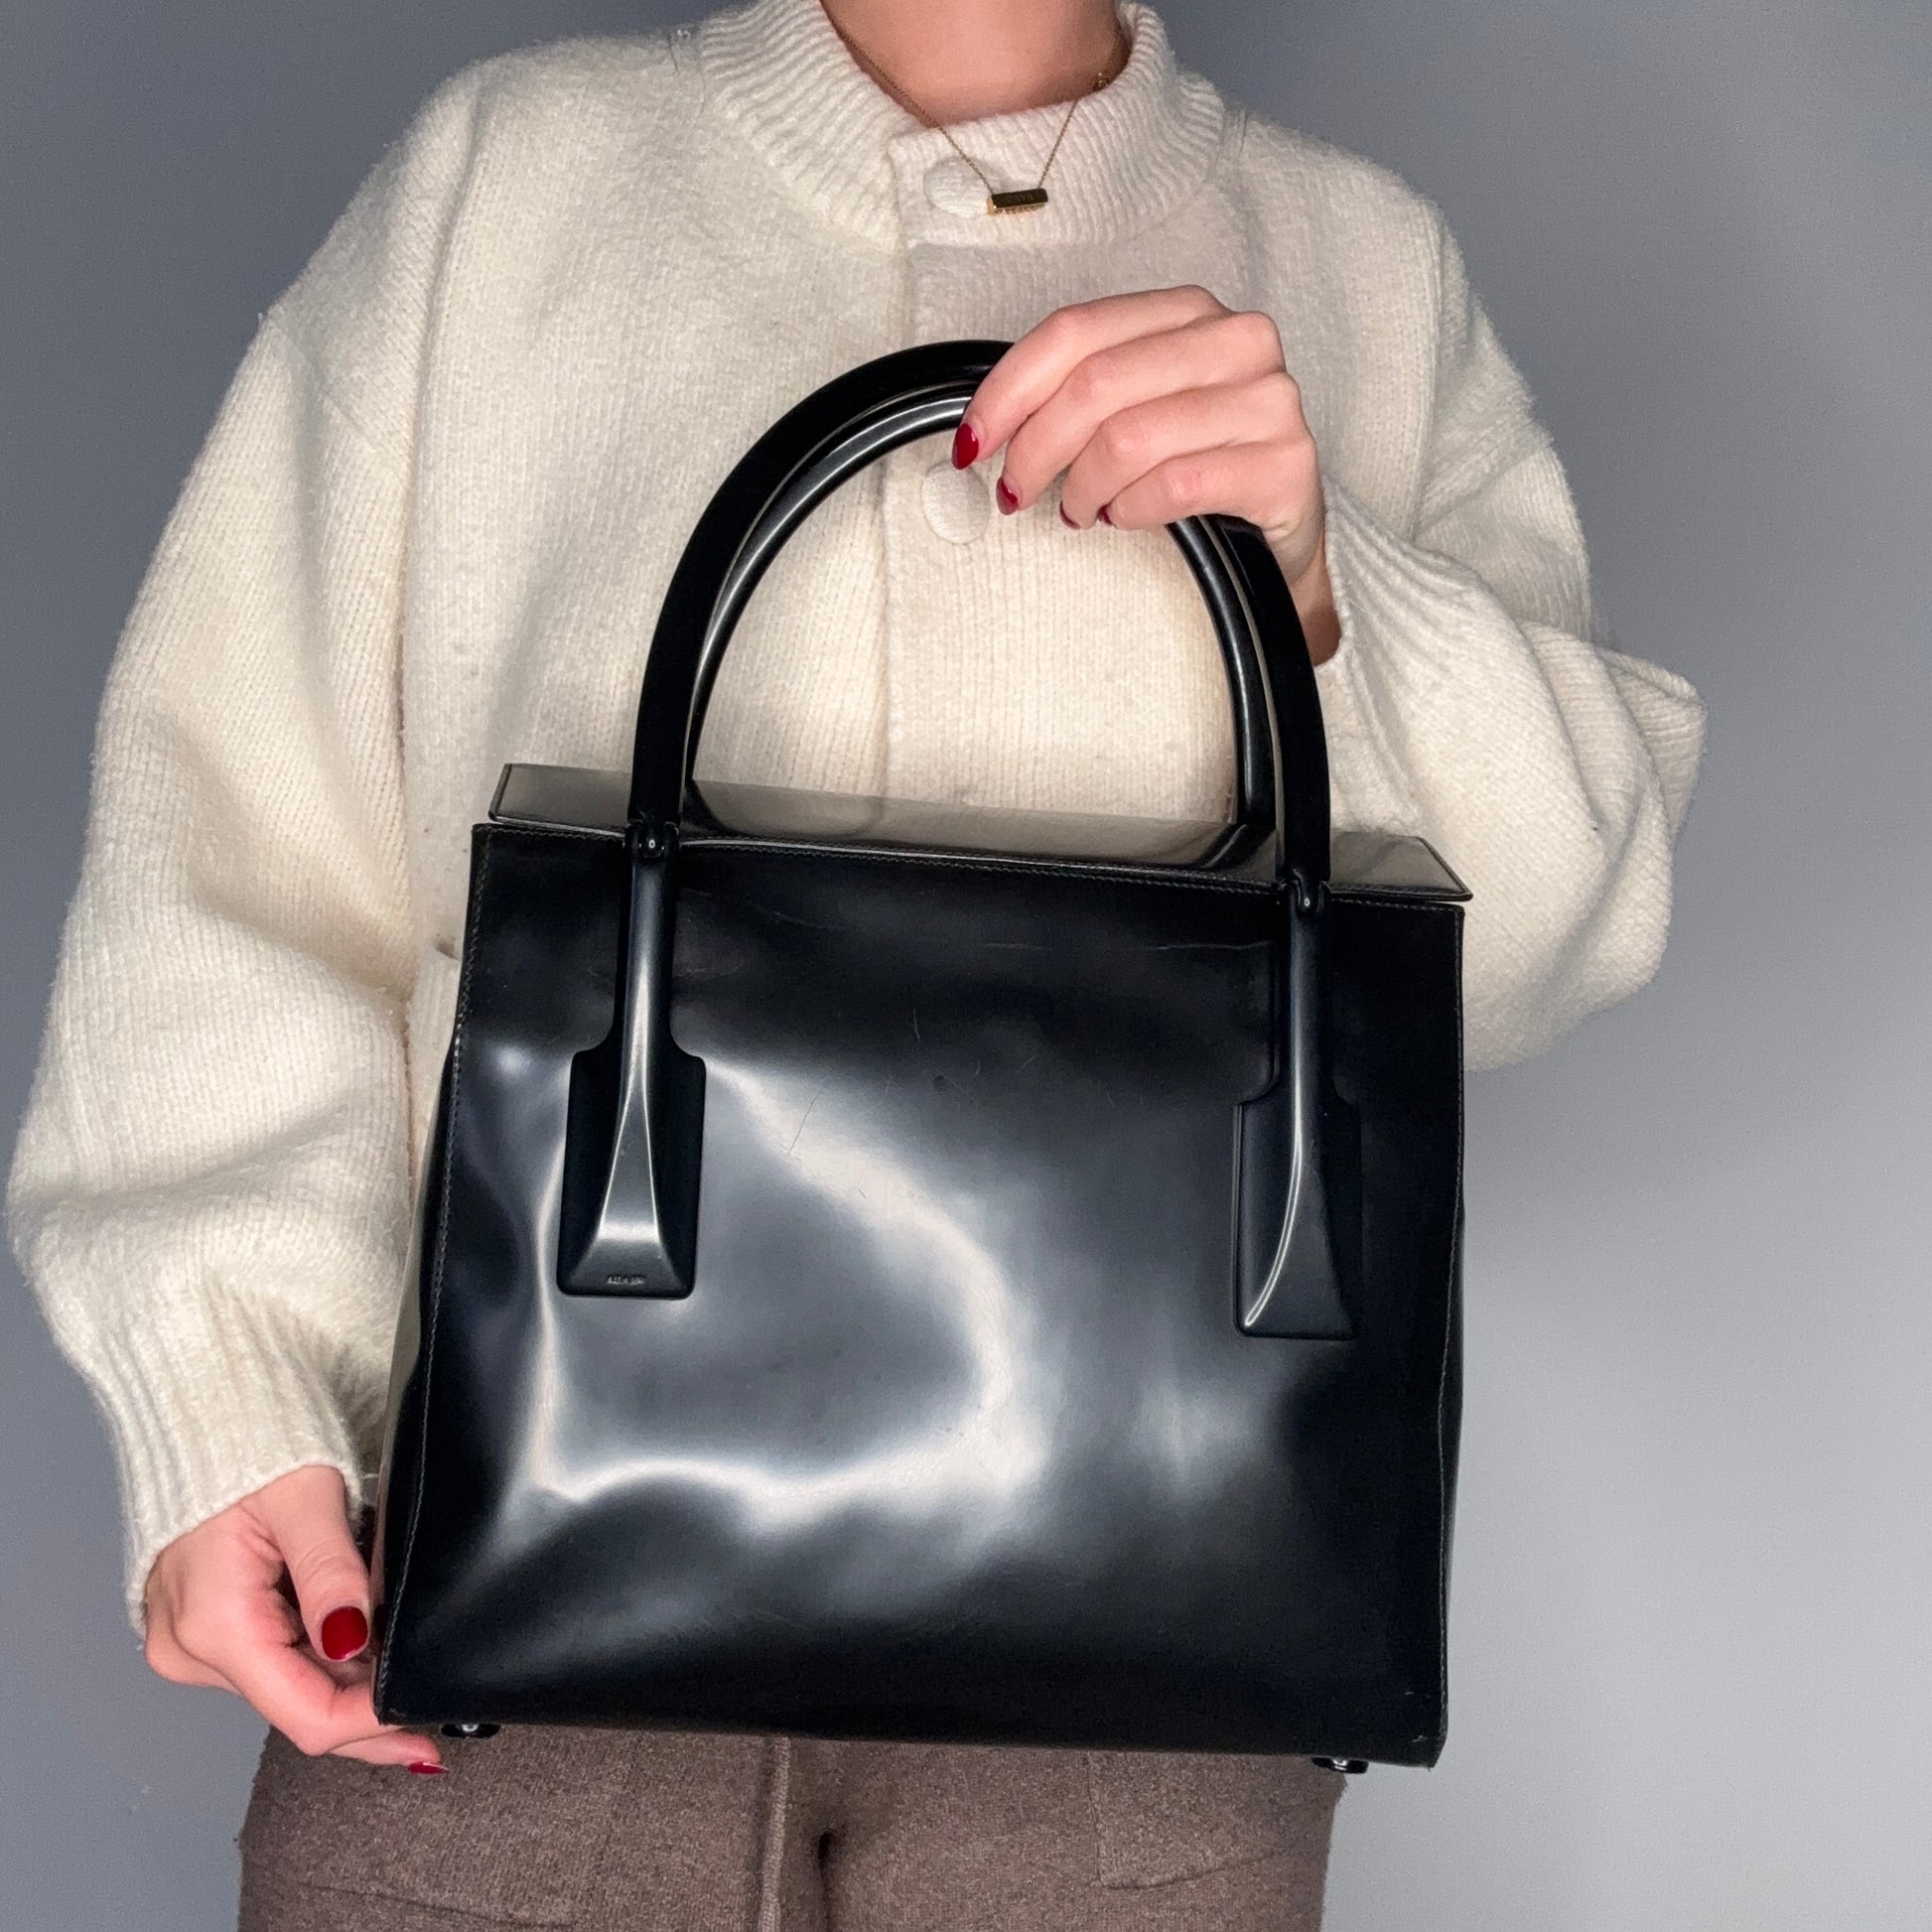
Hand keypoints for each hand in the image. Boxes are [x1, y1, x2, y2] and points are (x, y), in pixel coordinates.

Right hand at [142, 1465, 441, 1771]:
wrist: (205, 1408)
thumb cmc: (253, 1440)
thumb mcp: (307, 1499)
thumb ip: (331, 1574)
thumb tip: (355, 1643)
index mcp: (214, 1625)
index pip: (303, 1713)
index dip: (368, 1725)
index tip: (421, 1721)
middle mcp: (191, 1648)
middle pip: (296, 1706)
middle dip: (364, 1708)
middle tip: (426, 1715)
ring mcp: (192, 1639)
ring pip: (287, 1684)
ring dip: (344, 1679)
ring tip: (398, 1662)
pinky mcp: (203, 1624)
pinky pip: (272, 1656)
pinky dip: (319, 1654)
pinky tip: (358, 1643)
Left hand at [954, 285, 1340, 663]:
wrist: (1278, 539)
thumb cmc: (1198, 467)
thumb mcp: (1137, 410)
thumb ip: (1081, 394)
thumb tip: (989, 426)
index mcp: (1189, 311)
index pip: (1075, 330)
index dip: (1009, 389)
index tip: (973, 441)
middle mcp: (1236, 340)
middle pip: (1096, 383)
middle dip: (1036, 446)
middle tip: (1017, 491)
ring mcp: (1268, 400)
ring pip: (1129, 437)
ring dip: (1082, 488)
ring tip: (1079, 510)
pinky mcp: (1286, 464)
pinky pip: (1174, 485)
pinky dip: (1130, 510)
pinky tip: (1124, 517)